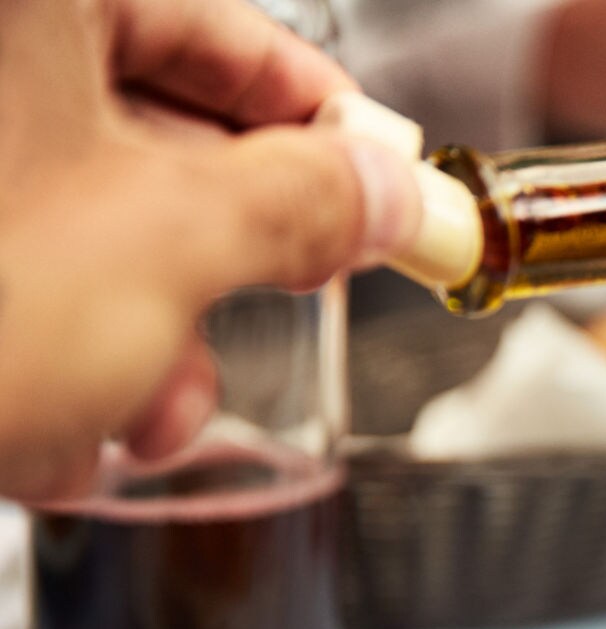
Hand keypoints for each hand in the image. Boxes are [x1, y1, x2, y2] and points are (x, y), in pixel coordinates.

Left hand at [0, 0, 419, 501]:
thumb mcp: (160, 245)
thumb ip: (299, 206)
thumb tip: (384, 189)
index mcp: (26, 1)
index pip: (230, 33)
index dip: (325, 124)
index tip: (380, 188)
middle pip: (156, 137)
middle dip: (217, 265)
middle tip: (266, 316)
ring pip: (86, 221)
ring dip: (141, 337)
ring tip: (135, 416)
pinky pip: (19, 268)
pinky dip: (56, 348)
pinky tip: (47, 424)